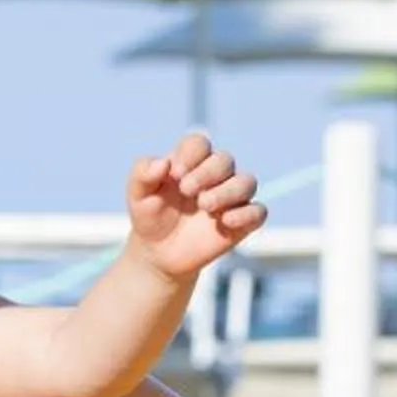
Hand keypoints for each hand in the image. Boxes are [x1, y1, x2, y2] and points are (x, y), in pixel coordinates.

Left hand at [128, 132, 264, 278]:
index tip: (175, 175)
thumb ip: (142, 174)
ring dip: (227, 191)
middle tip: (187, 191)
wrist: (158, 252)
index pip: (199, 144)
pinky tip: (224, 221)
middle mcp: (215, 176)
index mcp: (191, 162)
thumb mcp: (137, 196)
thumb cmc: (150, 217)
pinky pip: (258, 212)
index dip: (190, 154)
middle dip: (207, 173)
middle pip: (225, 160)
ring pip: (247, 182)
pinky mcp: (242, 222)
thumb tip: (163, 163)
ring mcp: (231, 198)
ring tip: (205, 205)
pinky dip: (246, 214)